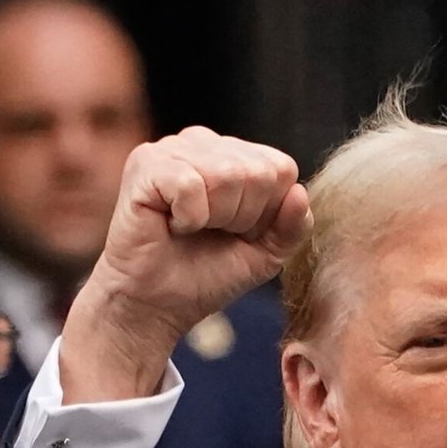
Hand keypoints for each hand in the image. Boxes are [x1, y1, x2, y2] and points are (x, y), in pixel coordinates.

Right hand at [61, 127, 310, 402]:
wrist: (156, 304)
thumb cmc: (207, 275)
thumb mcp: (266, 255)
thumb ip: (293, 227)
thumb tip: (300, 192)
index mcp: (236, 156)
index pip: (281, 168)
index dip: (267, 213)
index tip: (238, 233)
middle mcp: (205, 143)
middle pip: (258, 172)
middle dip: (242, 218)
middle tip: (210, 233)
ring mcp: (173, 148)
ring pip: (227, 175)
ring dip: (215, 218)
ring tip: (190, 229)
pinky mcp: (146, 163)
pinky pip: (190, 185)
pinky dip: (188, 218)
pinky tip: (171, 224)